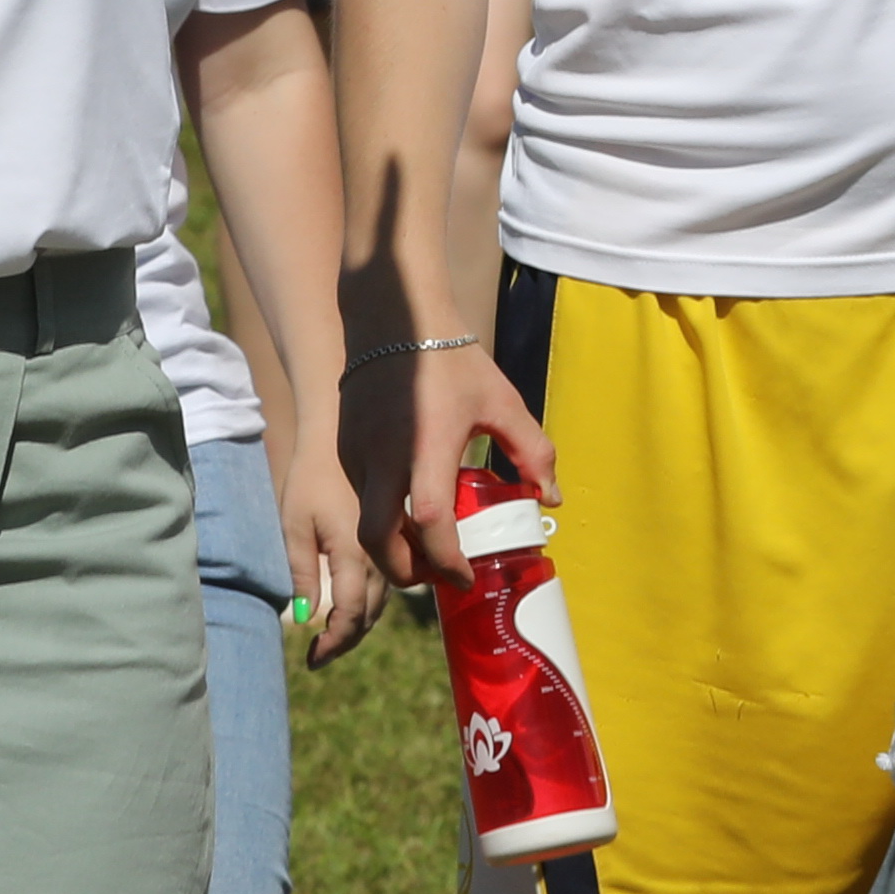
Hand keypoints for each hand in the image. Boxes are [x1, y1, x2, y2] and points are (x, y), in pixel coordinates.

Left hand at [276, 433, 388, 663]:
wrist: (341, 434)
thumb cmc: (310, 477)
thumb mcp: (294, 525)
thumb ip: (301, 572)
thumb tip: (305, 617)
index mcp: (354, 553)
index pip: (350, 616)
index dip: (333, 644)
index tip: (312, 659)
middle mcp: (381, 555)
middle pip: (371, 615)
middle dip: (346, 639)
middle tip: (320, 653)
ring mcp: (395, 544)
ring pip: (384, 600)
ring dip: (362, 623)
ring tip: (335, 634)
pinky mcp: (400, 534)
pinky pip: (393, 579)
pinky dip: (376, 599)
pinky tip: (360, 602)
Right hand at [361, 338, 555, 593]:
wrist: (394, 316)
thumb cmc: (451, 359)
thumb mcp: (502, 401)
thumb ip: (532, 451)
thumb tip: (551, 498)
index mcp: (427, 445)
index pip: (433, 521)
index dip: (448, 560)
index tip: (465, 577)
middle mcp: (384, 456)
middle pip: (377, 540)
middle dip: (405, 572)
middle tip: (435, 576)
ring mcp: (356, 454)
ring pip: (359, 526)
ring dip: (389, 551)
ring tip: (423, 552)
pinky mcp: (343, 449)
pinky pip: (355, 501)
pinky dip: (378, 522)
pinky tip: (405, 517)